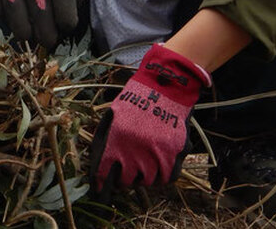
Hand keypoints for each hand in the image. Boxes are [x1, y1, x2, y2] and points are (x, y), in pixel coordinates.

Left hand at [91, 44, 210, 188]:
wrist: (165, 86)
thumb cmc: (136, 99)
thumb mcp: (112, 115)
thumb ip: (105, 139)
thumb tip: (99, 164)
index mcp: (117, 139)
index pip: (105, 173)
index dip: (101, 185)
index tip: (100, 190)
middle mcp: (137, 149)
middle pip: (127, 181)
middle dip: (123, 180)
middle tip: (124, 174)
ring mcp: (158, 153)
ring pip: (148, 181)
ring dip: (143, 177)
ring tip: (142, 167)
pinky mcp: (176, 153)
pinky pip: (168, 178)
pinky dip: (162, 177)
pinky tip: (157, 168)